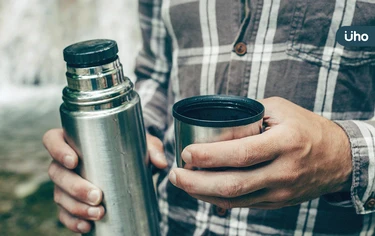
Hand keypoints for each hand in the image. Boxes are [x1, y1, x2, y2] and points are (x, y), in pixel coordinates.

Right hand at [43, 129, 166, 232]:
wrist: (130, 166)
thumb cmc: (130, 148)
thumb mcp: (142, 144)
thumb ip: (152, 149)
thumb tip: (160, 163)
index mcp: (74, 140)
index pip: (52, 140)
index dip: (57, 150)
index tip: (74, 161)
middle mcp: (64, 162)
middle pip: (57, 173)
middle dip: (75, 187)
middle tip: (97, 196)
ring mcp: (65, 183)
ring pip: (59, 196)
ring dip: (76, 208)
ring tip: (98, 214)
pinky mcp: (70, 201)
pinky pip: (64, 214)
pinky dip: (73, 222)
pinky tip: (86, 227)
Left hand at [168, 97, 351, 208]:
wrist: (338, 158)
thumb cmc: (306, 128)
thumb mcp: (280, 110)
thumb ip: (248, 114)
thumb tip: (214, 123)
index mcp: (285, 143)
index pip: (241, 154)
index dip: (209, 155)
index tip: (186, 153)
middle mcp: (283, 172)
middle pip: (233, 184)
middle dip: (197, 182)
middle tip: (175, 174)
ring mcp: (280, 192)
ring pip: (235, 199)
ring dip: (203, 193)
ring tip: (182, 182)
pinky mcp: (277, 202)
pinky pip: (243, 204)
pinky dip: (219, 199)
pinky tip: (202, 191)